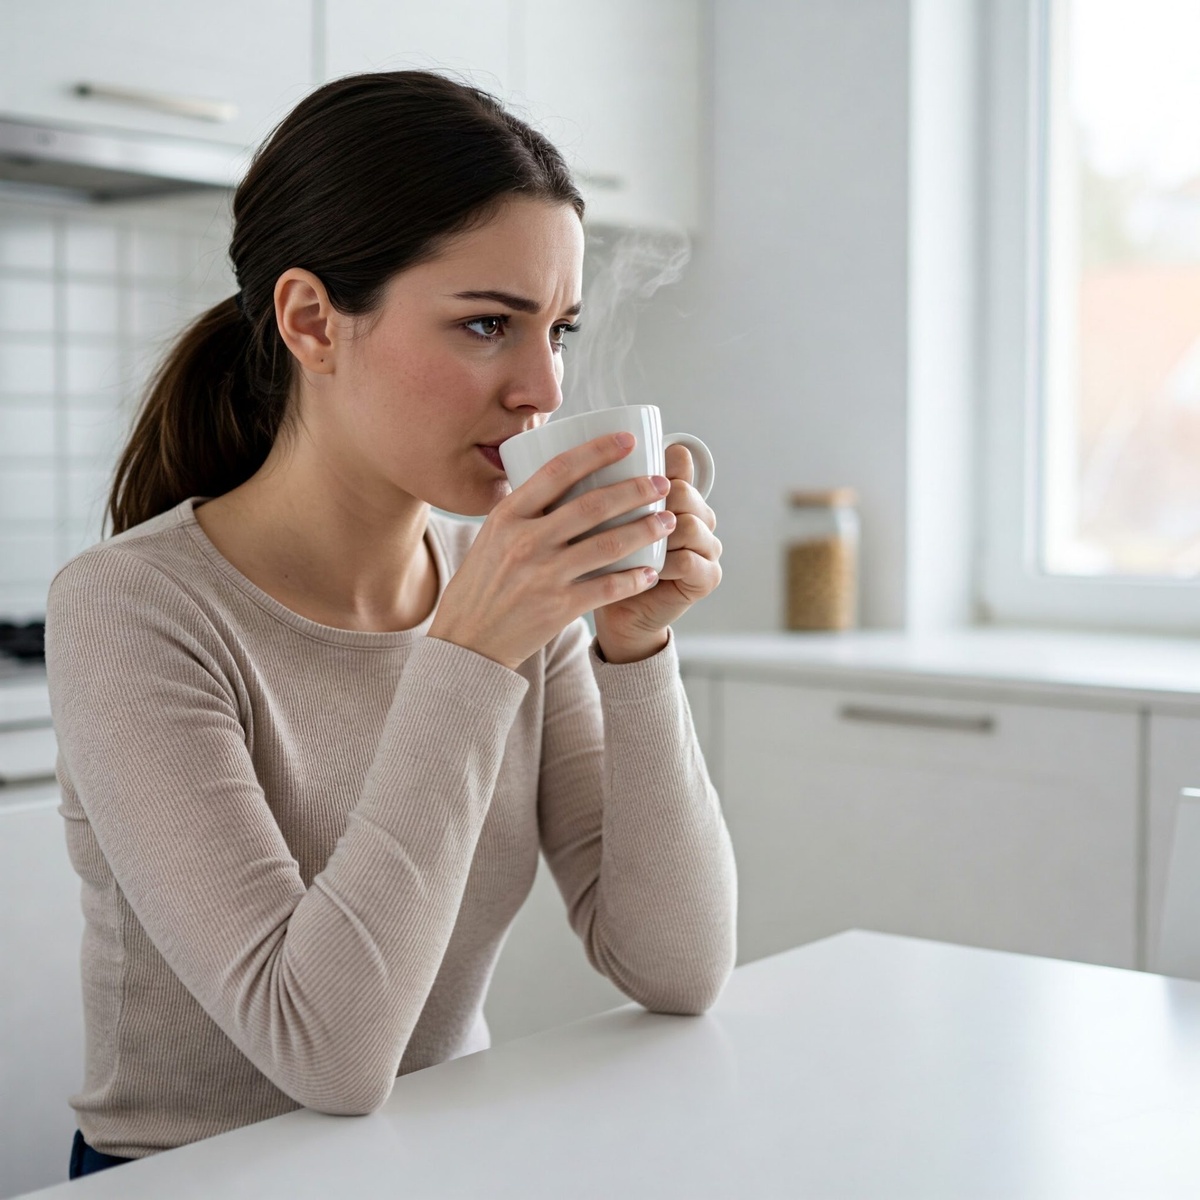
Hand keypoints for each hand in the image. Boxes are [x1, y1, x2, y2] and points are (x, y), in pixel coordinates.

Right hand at [427, 433, 677, 670]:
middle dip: (635, 490)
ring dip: (644, 530)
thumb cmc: (482, 584)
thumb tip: (562, 479)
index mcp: (508, 515)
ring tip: (668, 521)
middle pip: (592, 505)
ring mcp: (544, 575)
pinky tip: (651, 571)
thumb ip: (524, 511)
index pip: (558, 471)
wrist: (467, 640)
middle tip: (662, 482)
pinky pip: (608, 588)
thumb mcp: (492, 536)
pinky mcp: (559, 607)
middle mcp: (526, 541)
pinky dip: (634, 578)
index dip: (597, 451)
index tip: (627, 440)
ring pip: (608, 545)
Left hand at [593, 444, 721, 663]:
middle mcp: (701, 516)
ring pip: (688, 525)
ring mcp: (708, 547)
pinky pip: (689, 563)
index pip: (678, 464)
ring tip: (627, 544)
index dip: (652, 466)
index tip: (621, 473)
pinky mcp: (707, 578)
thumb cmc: (605, 563)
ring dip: (656, 533)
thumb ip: (598, 487)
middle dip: (651, 500)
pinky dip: (665, 564)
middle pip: (684, 491)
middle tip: (615, 518)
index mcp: (680, 493)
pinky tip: (644, 569)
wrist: (618, 612)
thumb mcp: (598, 521)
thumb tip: (567, 443)